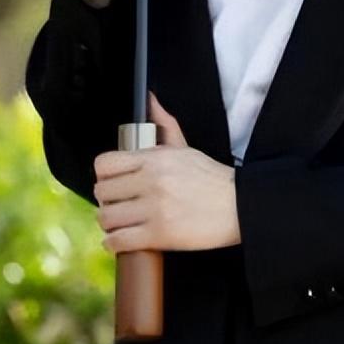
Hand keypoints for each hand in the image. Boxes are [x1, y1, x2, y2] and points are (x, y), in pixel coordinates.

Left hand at [92, 91, 240, 254]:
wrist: (241, 207)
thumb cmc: (211, 180)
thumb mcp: (186, 148)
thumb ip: (163, 126)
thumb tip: (149, 100)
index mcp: (154, 159)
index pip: (104, 164)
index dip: (104, 177)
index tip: (113, 184)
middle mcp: (151, 181)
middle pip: (102, 193)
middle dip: (107, 202)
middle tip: (118, 207)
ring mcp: (154, 208)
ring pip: (106, 218)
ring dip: (109, 225)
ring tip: (120, 225)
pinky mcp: (159, 234)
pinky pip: (117, 241)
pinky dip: (114, 244)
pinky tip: (122, 241)